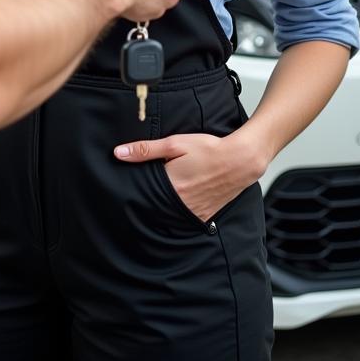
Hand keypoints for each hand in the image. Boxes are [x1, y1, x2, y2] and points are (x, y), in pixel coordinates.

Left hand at [113, 132, 265, 221]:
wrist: (240, 160)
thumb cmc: (208, 149)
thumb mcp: (174, 144)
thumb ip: (145, 150)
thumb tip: (119, 153)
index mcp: (171, 186)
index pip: (143, 193)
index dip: (135, 189)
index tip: (128, 186)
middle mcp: (182, 203)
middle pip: (155, 205)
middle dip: (148, 198)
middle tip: (144, 189)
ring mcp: (195, 211)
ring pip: (169, 213)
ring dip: (163, 205)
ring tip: (161, 194)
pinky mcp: (205, 214)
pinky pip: (185, 217)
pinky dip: (178, 210)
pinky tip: (177, 199)